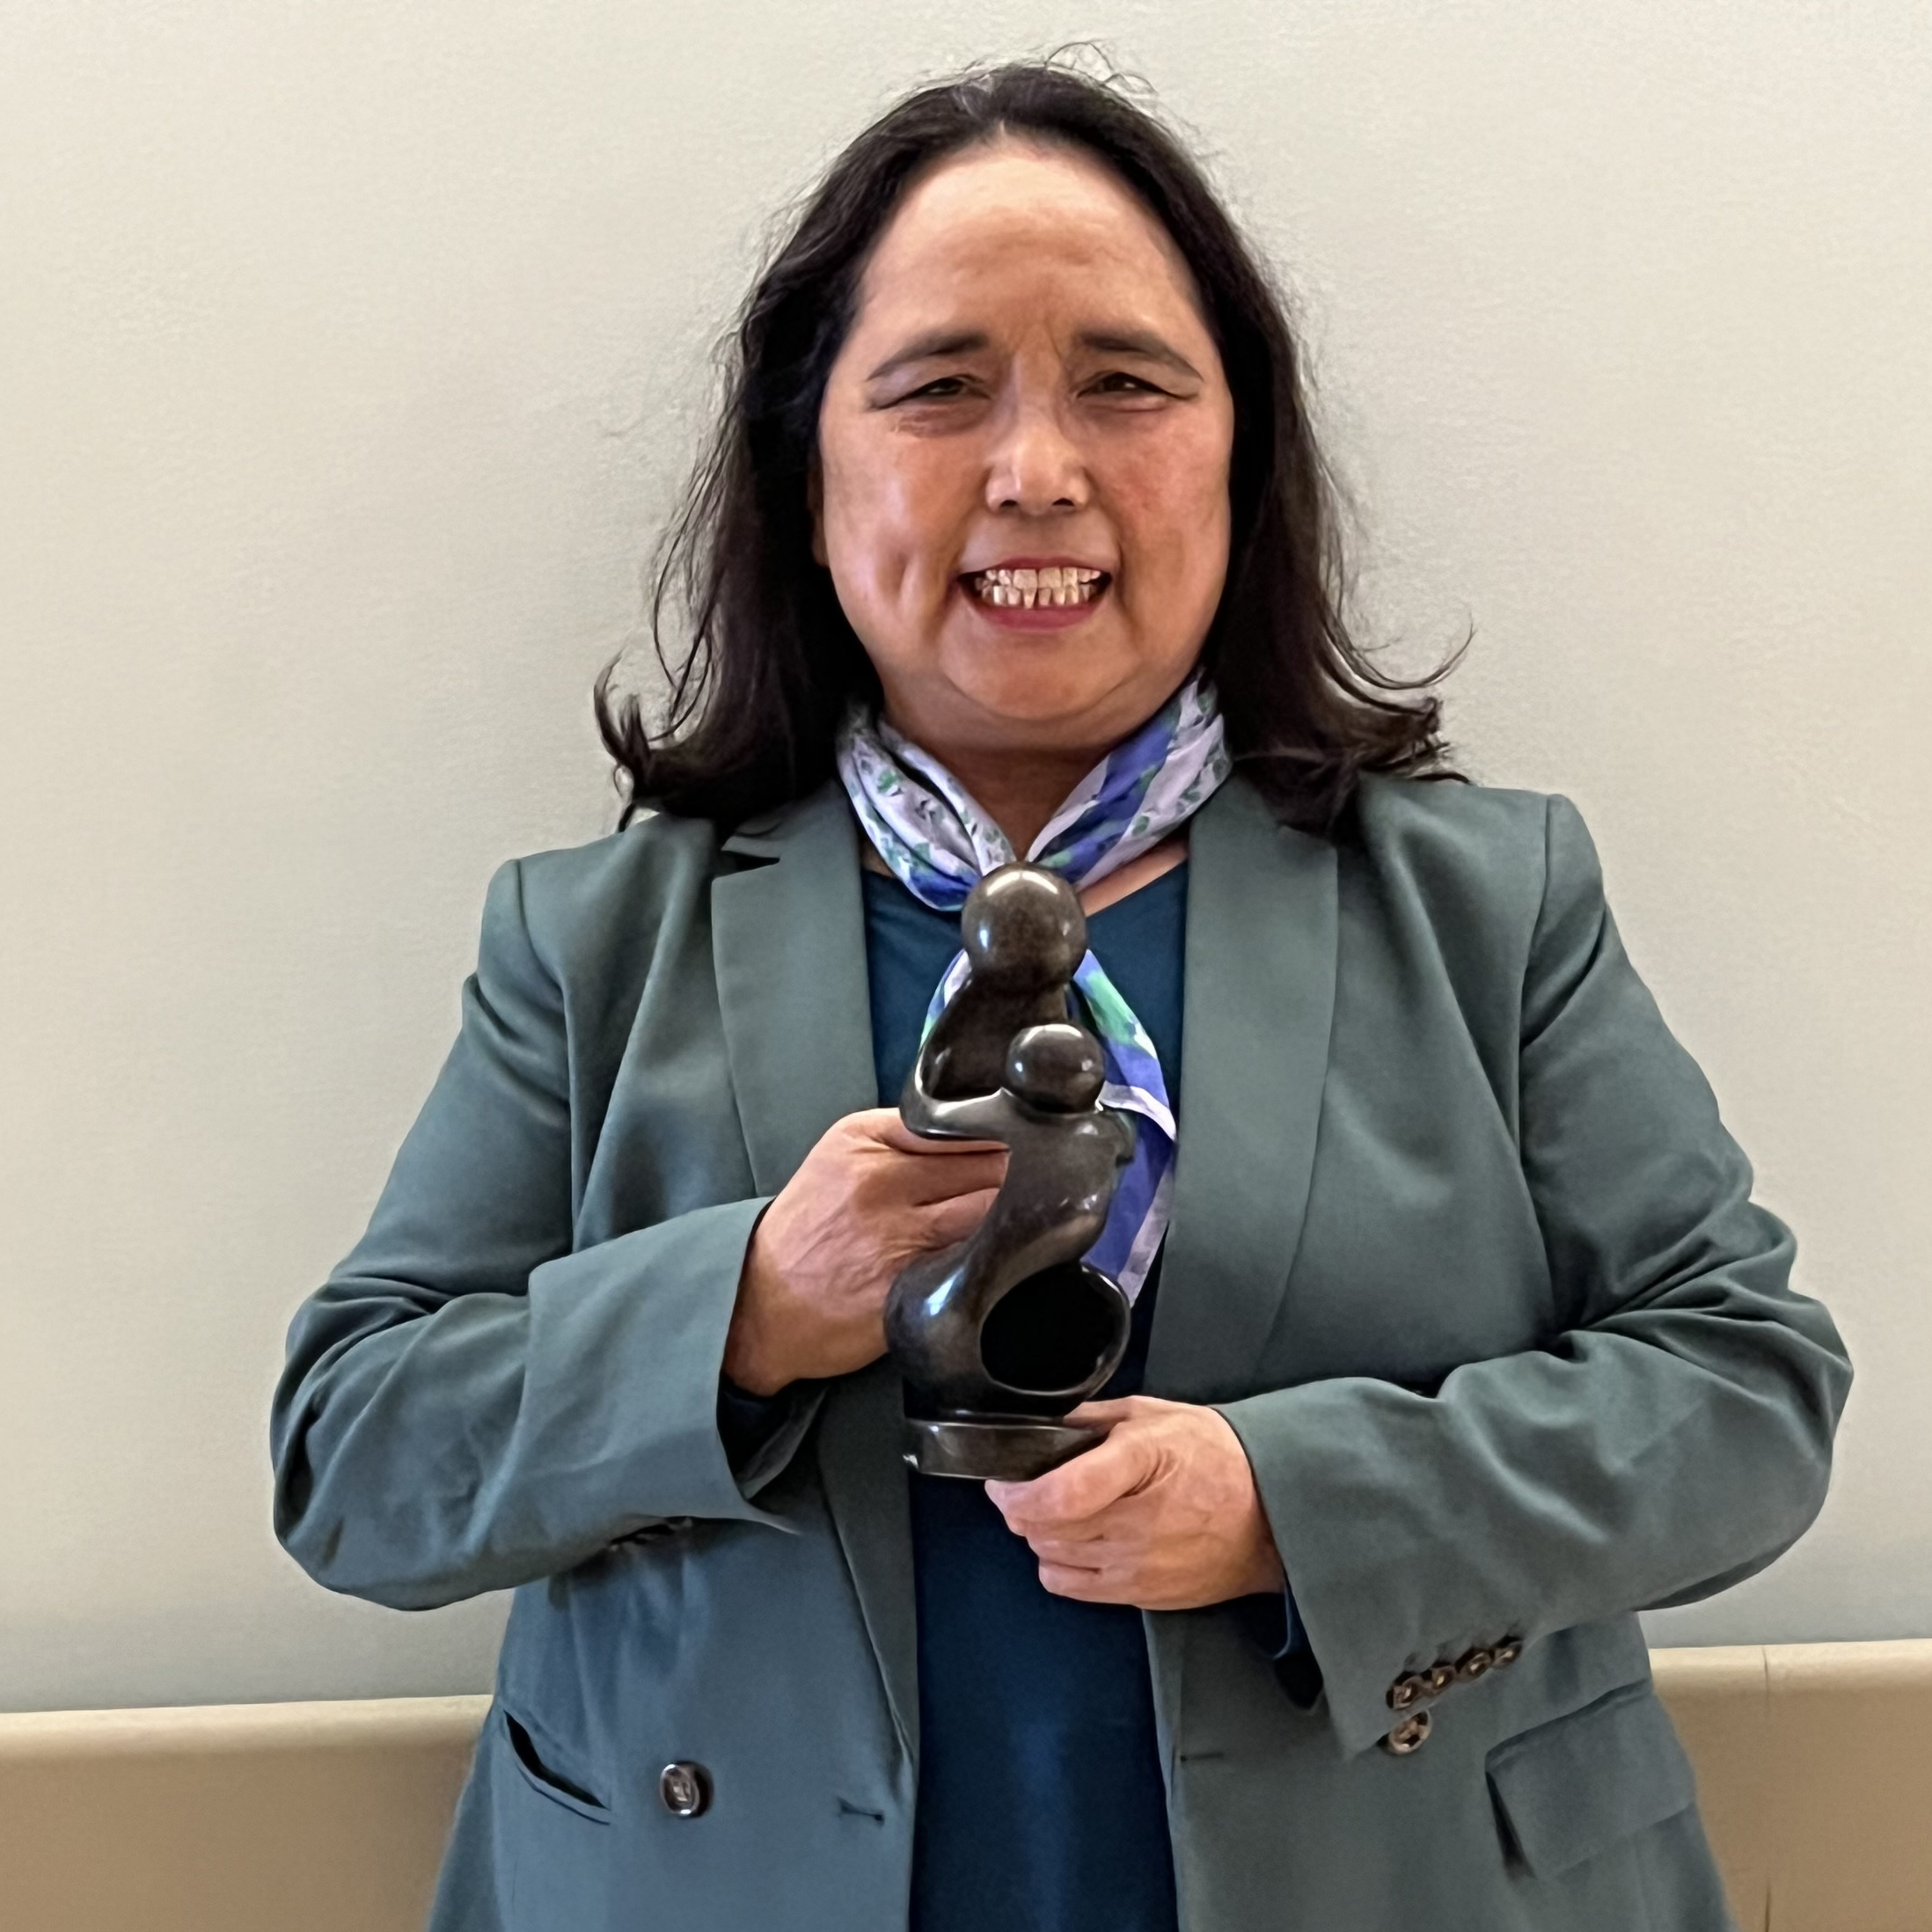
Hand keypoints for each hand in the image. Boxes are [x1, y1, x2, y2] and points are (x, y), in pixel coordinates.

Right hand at [724, 1109, 1005, 1396]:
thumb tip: (985, 1130)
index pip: (962, 1124)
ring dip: (1020, 1217)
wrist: (759, 1302)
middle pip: (990, 1165)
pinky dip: (1001, 1258)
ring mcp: (898, 1238)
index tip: (1028, 1144)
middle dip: (1025, 1174)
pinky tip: (1004, 1258)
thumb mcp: (841, 1156)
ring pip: (994, 1213)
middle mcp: (881, 1183)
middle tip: (1041, 1185)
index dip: (1005, 1135)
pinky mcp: (914, 1289)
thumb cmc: (808, 1227)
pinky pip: (981, 1263)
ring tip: (1027, 1221)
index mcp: (865, 1141)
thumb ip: (907, 1136)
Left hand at [986, 1395, 1283, 1610]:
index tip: (1003, 1479)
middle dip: (1022, 1506)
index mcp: (1142, 1461)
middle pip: (1043, 1527)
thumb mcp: (1157, 1416)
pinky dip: (1060, 1563)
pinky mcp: (1141, 1594)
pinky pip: (1071, 1586)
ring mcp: (1139, 1564)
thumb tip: (1048, 1426)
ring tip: (1060, 1512)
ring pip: (1050, 1557)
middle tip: (1029, 1487)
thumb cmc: (1219, 1459)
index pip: (1060, 1493)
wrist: (1272, 1516)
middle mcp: (1137, 1521)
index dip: (1016, 1491)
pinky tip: (1079, 1541)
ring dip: (1042, 1534)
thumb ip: (1096, 1418)